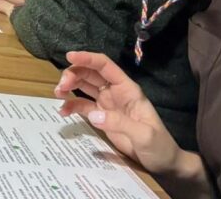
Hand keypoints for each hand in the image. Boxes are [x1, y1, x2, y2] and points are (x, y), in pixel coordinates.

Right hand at [55, 51, 199, 178]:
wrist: (163, 163)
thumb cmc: (159, 146)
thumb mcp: (144, 135)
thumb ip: (119, 123)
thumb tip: (94, 115)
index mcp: (127, 89)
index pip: (105, 66)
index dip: (88, 58)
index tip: (69, 56)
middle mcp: (115, 92)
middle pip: (90, 74)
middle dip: (73, 74)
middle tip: (61, 87)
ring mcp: (107, 104)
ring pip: (84, 87)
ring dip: (69, 86)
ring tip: (58, 94)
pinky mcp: (102, 118)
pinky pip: (83, 106)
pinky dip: (71, 106)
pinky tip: (63, 112)